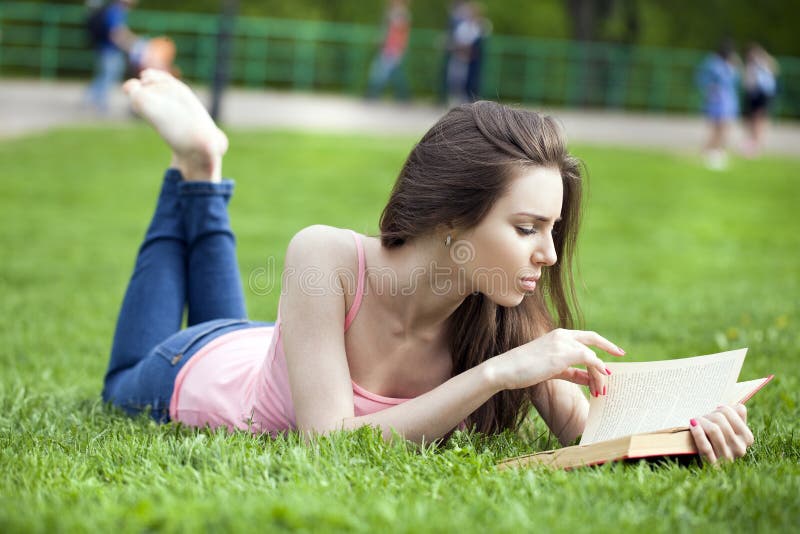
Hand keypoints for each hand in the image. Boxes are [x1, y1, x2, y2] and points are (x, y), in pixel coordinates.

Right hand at [489, 328, 624, 396]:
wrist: (505, 370)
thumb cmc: (523, 370)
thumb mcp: (551, 370)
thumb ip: (571, 372)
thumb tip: (589, 378)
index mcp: (556, 335)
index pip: (583, 337)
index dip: (600, 345)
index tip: (612, 353)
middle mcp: (561, 335)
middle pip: (592, 338)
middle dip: (608, 347)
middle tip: (621, 354)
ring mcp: (562, 343)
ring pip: (591, 355)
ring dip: (600, 374)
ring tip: (601, 390)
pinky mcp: (563, 354)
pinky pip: (589, 360)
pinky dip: (597, 370)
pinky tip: (601, 380)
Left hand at [689, 404, 753, 464]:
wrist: (710, 469)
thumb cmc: (718, 442)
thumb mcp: (731, 430)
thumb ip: (737, 416)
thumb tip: (737, 406)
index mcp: (747, 438)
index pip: (735, 412)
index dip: (720, 409)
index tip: (713, 411)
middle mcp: (740, 448)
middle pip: (721, 419)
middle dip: (708, 415)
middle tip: (701, 418)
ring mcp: (727, 457)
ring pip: (714, 430)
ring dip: (701, 421)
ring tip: (695, 421)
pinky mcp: (713, 464)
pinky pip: (705, 445)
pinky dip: (698, 433)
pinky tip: (693, 424)